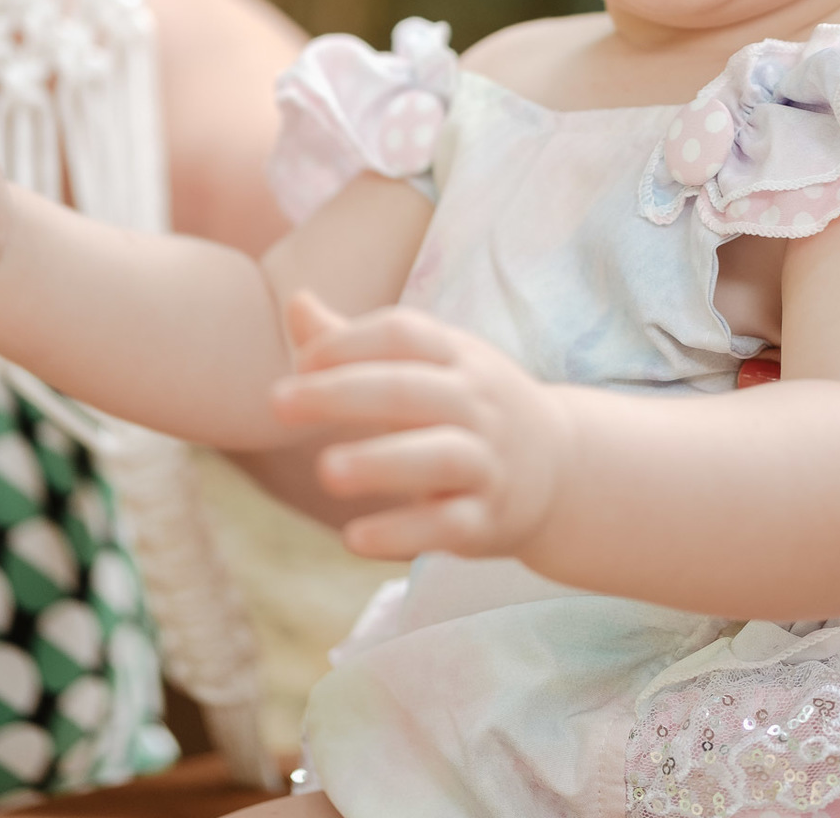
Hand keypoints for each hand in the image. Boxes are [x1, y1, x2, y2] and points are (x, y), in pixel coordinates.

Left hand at [271, 292, 567, 560]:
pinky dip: (402, 533)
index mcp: (456, 357)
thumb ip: (356, 340)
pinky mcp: (486, 520)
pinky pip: (448, 526)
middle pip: (410, 390)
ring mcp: (486, 462)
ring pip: (438, 456)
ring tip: (326, 471)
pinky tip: (352, 538)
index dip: (350, 342)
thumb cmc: (468, 404)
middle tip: (278, 402)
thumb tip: (295, 302)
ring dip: (380, 463)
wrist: (561, 466)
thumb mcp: (427, 364)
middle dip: (343, 394)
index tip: (301, 361)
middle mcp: (474, 403)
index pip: (405, 334)